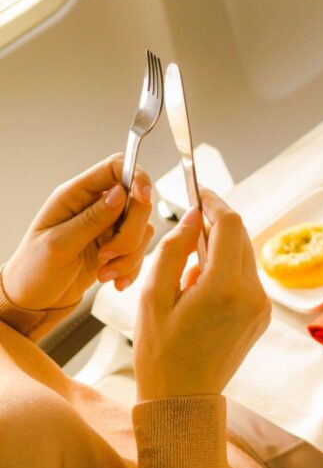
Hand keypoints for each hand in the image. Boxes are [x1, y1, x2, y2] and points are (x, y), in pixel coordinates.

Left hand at [2, 154, 152, 309]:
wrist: (33, 301)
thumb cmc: (34, 270)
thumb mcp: (58, 245)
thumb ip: (91, 219)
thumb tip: (120, 194)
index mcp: (75, 195)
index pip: (116, 167)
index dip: (137, 177)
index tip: (144, 198)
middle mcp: (95, 206)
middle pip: (138, 202)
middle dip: (131, 232)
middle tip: (109, 254)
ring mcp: (108, 227)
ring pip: (143, 229)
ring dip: (130, 255)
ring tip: (105, 272)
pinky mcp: (117, 246)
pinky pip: (141, 249)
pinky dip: (132, 267)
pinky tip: (114, 280)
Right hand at [134, 189, 270, 400]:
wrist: (182, 400)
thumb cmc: (160, 352)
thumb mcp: (153, 296)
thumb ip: (174, 249)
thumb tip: (192, 216)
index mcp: (225, 287)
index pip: (229, 225)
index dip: (214, 202)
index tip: (197, 191)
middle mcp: (252, 294)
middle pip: (241, 237)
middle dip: (216, 223)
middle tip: (188, 219)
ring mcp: (262, 306)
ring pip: (245, 256)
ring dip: (220, 247)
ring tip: (187, 266)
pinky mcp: (262, 315)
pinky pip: (247, 277)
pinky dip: (227, 269)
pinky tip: (200, 286)